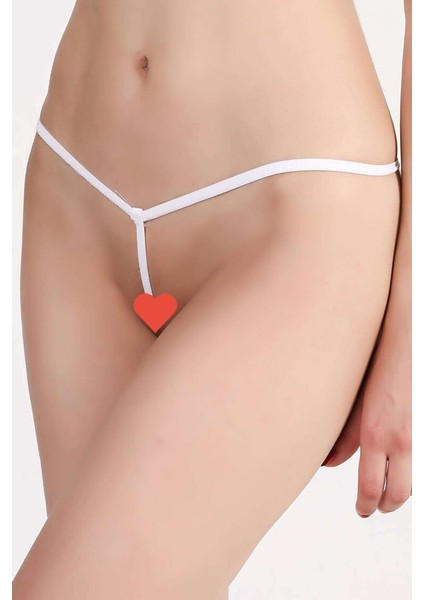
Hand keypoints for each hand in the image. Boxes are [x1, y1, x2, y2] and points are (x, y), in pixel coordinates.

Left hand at [322, 315, 411, 517]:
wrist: (409, 339)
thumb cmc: (381, 363)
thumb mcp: (356, 400)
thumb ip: (345, 435)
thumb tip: (329, 463)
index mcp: (376, 433)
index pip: (370, 488)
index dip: (366, 505)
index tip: (362, 509)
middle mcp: (402, 440)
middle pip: (398, 495)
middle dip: (385, 505)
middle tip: (376, 505)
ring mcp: (419, 436)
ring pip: (415, 483)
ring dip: (402, 490)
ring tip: (389, 488)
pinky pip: (420, 461)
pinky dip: (413, 469)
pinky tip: (403, 464)